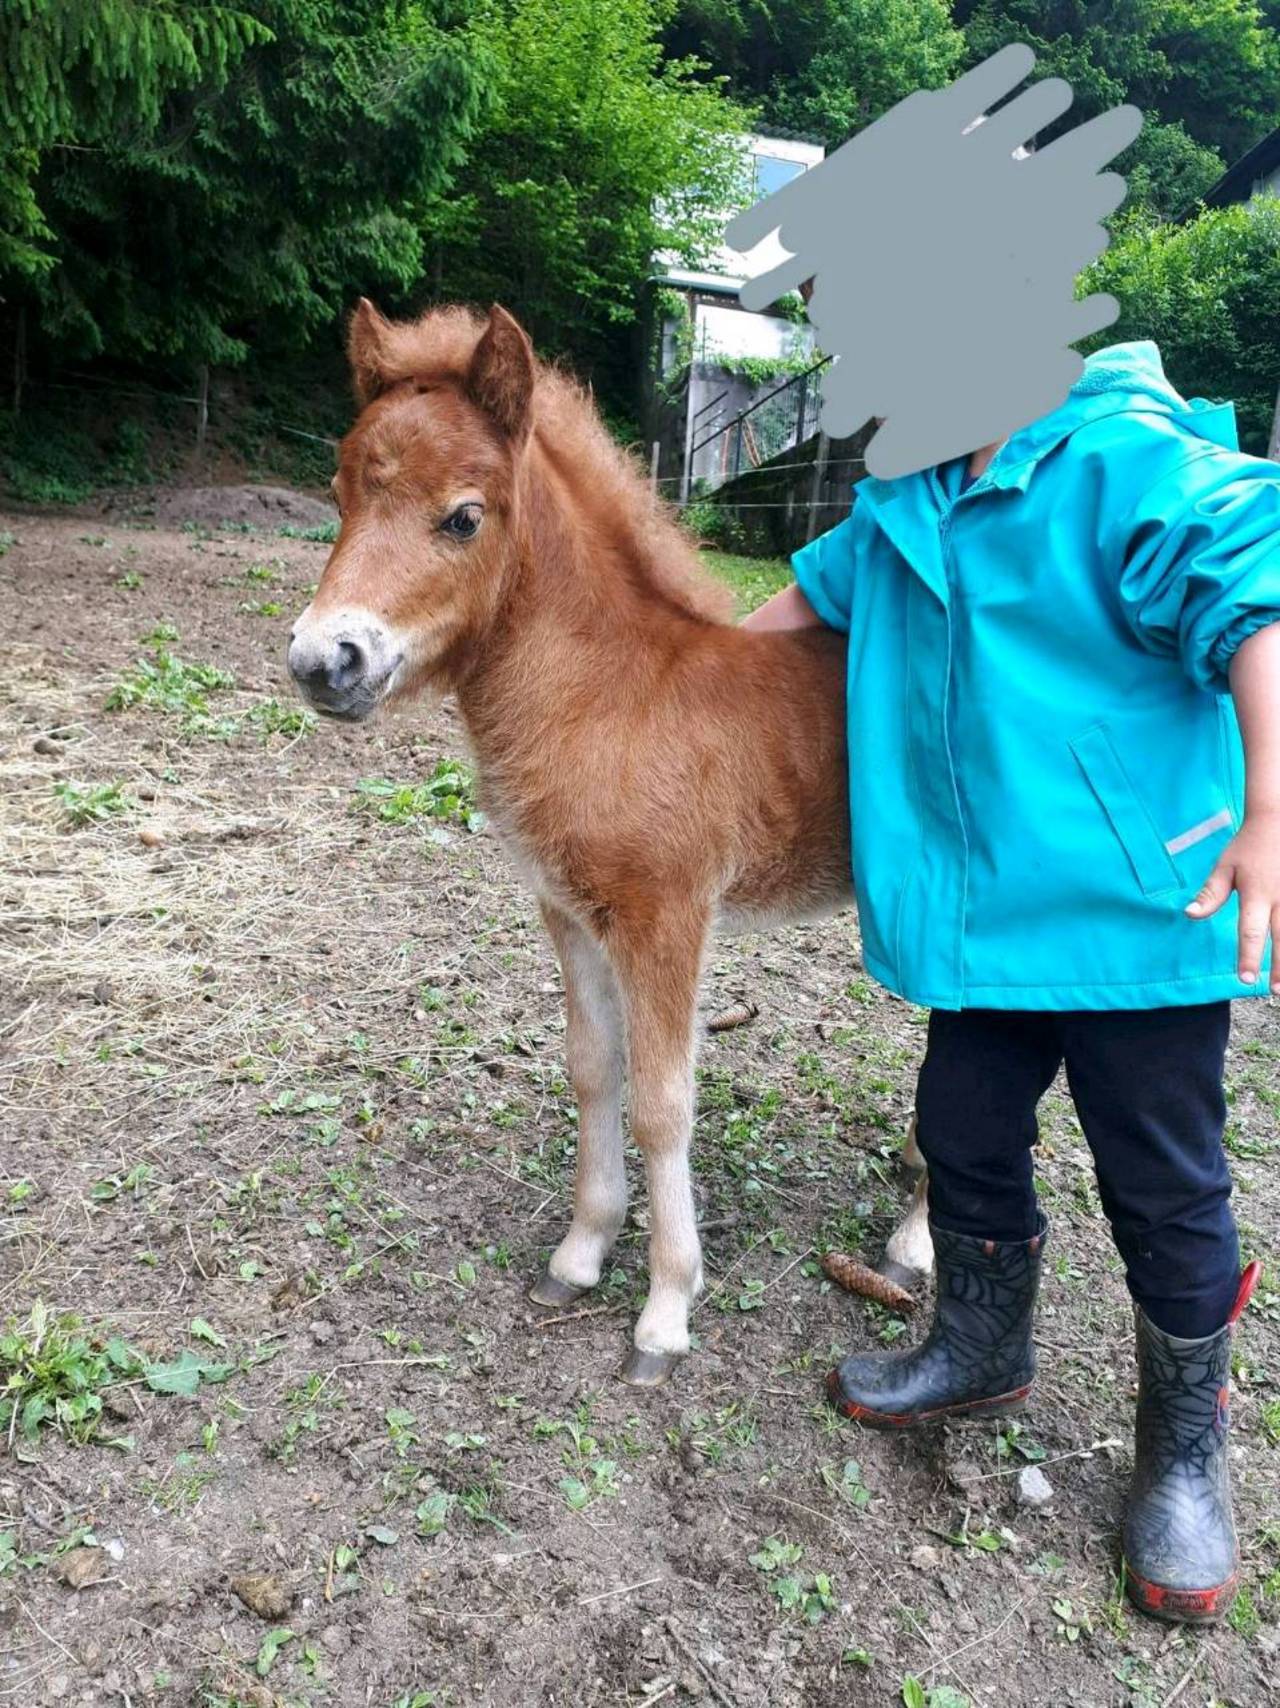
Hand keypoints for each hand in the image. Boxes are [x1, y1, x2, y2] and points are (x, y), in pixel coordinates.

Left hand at [1185, 810, 1279, 991]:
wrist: (1279, 820)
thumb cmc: (1248, 847)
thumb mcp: (1225, 867)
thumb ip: (1210, 894)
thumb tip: (1189, 915)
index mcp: (1256, 893)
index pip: (1250, 931)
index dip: (1248, 957)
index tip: (1245, 980)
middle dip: (1279, 967)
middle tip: (1274, 992)